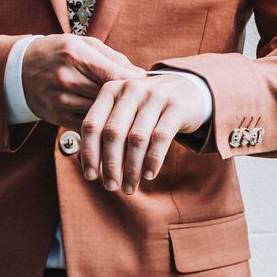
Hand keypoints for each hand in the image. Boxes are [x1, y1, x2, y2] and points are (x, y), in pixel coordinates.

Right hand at [22, 34, 145, 128]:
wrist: (20, 70)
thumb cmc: (58, 52)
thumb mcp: (82, 44)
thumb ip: (111, 57)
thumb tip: (140, 74)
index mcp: (73, 54)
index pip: (112, 72)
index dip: (134, 82)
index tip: (152, 86)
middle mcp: (65, 77)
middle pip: (108, 95)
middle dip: (130, 100)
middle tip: (151, 104)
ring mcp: (59, 99)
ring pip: (100, 113)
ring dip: (119, 116)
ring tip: (139, 116)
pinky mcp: (57, 117)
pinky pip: (88, 125)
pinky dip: (103, 125)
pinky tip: (116, 124)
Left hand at [80, 74, 206, 194]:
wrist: (187, 88)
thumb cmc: (147, 108)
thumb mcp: (125, 110)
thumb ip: (108, 131)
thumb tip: (91, 166)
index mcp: (111, 90)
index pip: (92, 124)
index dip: (89, 153)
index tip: (90, 176)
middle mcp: (131, 89)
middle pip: (113, 132)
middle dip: (110, 165)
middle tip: (111, 187)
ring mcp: (155, 96)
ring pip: (137, 138)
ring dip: (131, 168)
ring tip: (129, 187)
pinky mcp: (176, 106)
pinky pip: (161, 137)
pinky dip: (153, 160)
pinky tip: (149, 175)